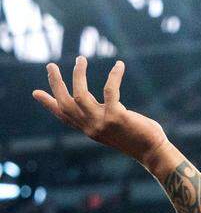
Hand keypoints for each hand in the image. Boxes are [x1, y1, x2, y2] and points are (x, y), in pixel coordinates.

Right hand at [32, 56, 168, 163]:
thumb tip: (103, 104)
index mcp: (89, 130)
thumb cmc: (138, 138)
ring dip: (78, 75)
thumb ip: (103, 118)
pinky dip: (114, 76)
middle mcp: (91, 127)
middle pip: (65, 104)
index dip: (49, 104)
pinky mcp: (117, 116)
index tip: (36, 93)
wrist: (153, 152)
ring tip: (80, 59)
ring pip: (80, 95)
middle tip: (51, 66)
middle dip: (56, 84)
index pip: (64, 117)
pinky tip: (119, 65)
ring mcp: (102, 122)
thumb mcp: (114, 128)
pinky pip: (110, 90)